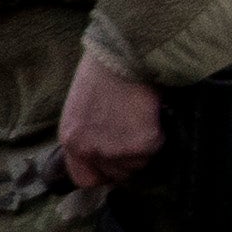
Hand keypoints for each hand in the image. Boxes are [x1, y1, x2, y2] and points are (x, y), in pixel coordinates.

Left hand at [55, 44, 165, 189]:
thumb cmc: (104, 69)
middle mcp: (90, 150)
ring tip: (144, 118)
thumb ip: (89, 130)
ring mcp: (116, 150)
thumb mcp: (82, 105)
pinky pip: (157, 148)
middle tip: (136, 134)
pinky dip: (160, 133)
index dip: (103, 172)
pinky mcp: (142, 144)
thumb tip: (107, 142)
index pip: (84, 178)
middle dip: (129, 159)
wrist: (124, 53)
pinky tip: (153, 112)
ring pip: (140, 163)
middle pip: (117, 174)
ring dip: (146, 146)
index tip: (115, 162)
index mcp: (71, 139)